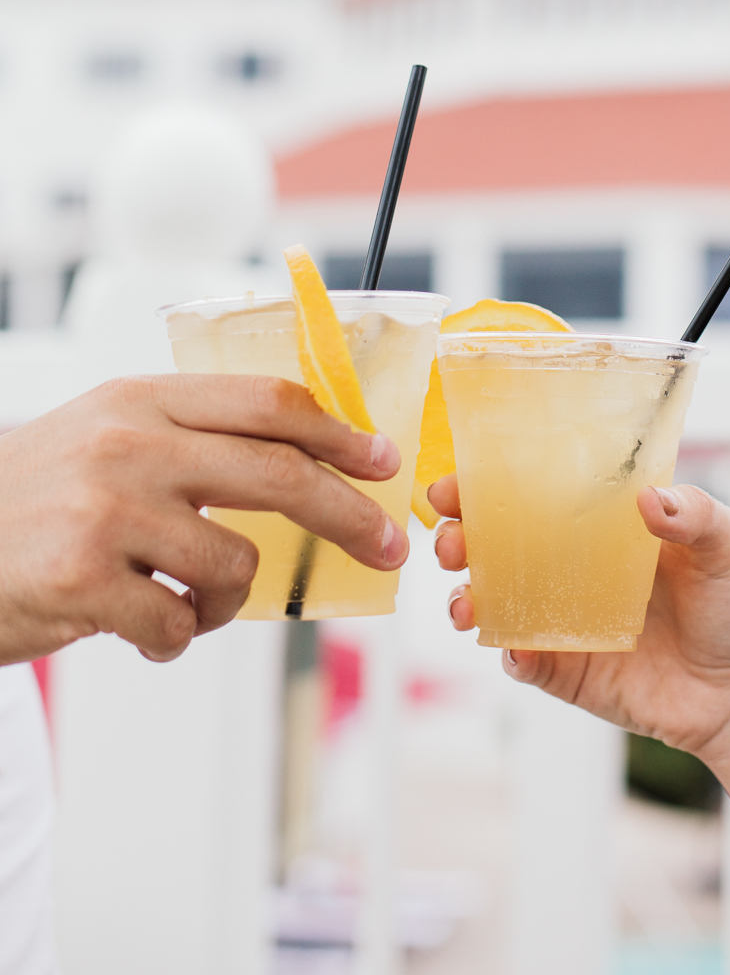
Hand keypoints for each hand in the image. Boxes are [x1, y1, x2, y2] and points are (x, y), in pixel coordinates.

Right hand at [0, 375, 406, 665]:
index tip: (381, 461)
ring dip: (227, 601)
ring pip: (234, 564)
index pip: (266, 403)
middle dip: (347, 514)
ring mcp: (105, 511)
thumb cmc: (31, 497)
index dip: (338, 433)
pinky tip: (142, 628)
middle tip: (386, 547)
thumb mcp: (105, 434)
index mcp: (143, 400)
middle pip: (277, 473)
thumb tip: (305, 466)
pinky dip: (174, 639)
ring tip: (188, 603)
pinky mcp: (82, 581)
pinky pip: (176, 624)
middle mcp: (129, 444)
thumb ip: (187, 439)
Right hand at [430, 475, 729, 761]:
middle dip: (457, 536)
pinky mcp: (562, 668)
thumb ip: (697, 513)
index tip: (457, 480)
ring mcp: (559, 618)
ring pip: (490, 600)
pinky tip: (513, 647)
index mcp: (595, 523)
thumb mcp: (726, 543)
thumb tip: (649, 501)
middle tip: (451, 540)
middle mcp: (566, 565)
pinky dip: (508, 651)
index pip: (530, 490)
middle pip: (491, 543)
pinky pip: (520, 659)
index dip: (484, 482)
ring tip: (464, 599)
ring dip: (463, 596)